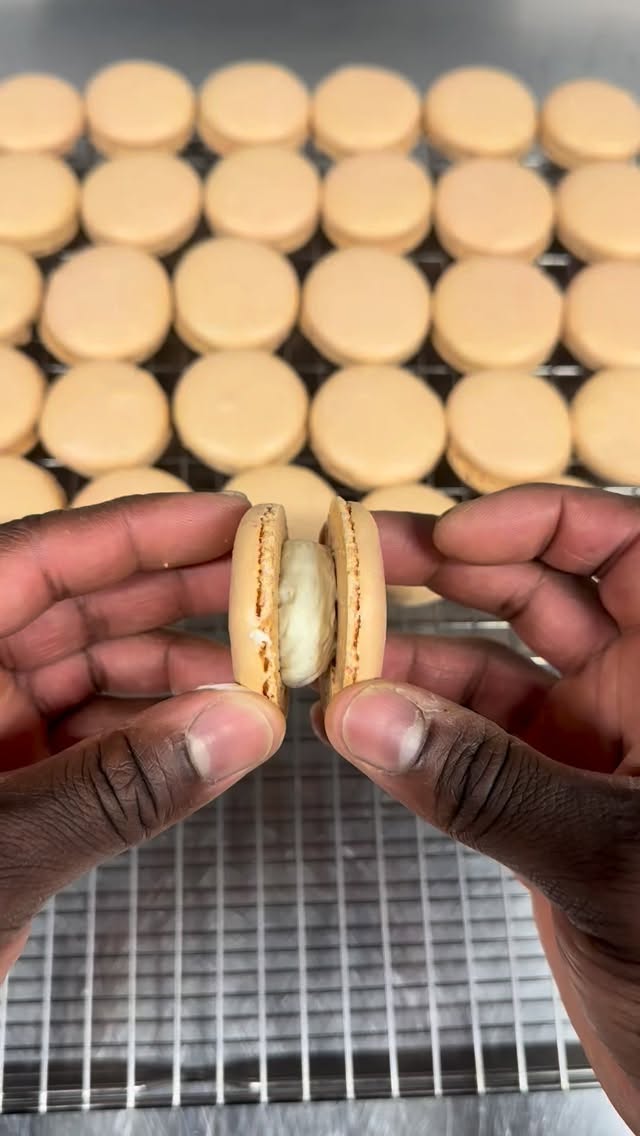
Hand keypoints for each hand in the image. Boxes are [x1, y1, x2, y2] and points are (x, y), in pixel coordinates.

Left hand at [0, 493, 283, 978]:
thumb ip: (120, 785)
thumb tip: (245, 726)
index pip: (41, 560)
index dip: (142, 531)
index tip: (233, 522)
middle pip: (77, 607)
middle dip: (178, 597)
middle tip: (271, 589)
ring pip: (91, 674)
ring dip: (176, 676)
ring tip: (258, 678)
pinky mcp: (3, 779)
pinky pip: (88, 735)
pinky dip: (150, 735)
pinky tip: (210, 736)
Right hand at [322, 486, 639, 1130]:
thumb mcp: (607, 858)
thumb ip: (483, 784)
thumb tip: (366, 715)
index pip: (628, 545)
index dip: (543, 518)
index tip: (455, 533)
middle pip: (546, 588)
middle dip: (453, 566)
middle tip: (361, 557)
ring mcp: (598, 744)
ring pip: (499, 663)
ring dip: (417, 648)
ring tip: (336, 639)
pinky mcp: (553, 795)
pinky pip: (476, 737)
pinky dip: (419, 724)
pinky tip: (361, 718)